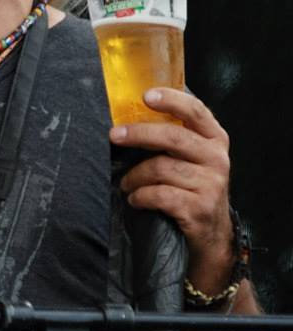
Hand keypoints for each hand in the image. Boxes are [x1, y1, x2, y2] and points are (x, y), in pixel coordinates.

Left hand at [109, 88, 234, 292]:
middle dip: (138, 133)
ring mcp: (211, 184)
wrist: (211, 234)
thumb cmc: (191, 187)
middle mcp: (217, 158)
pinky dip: (141, 196)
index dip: (171, 100)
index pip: (195, 111)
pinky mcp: (200, 208)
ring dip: (134, 176)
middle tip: (114, 135)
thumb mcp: (190, 157)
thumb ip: (172, 135)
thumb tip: (127, 115)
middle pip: (173, 137)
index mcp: (213, 138)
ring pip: (161, 168)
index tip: (146, 96)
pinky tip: (135, 199)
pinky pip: (160, 194)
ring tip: (126, 183)